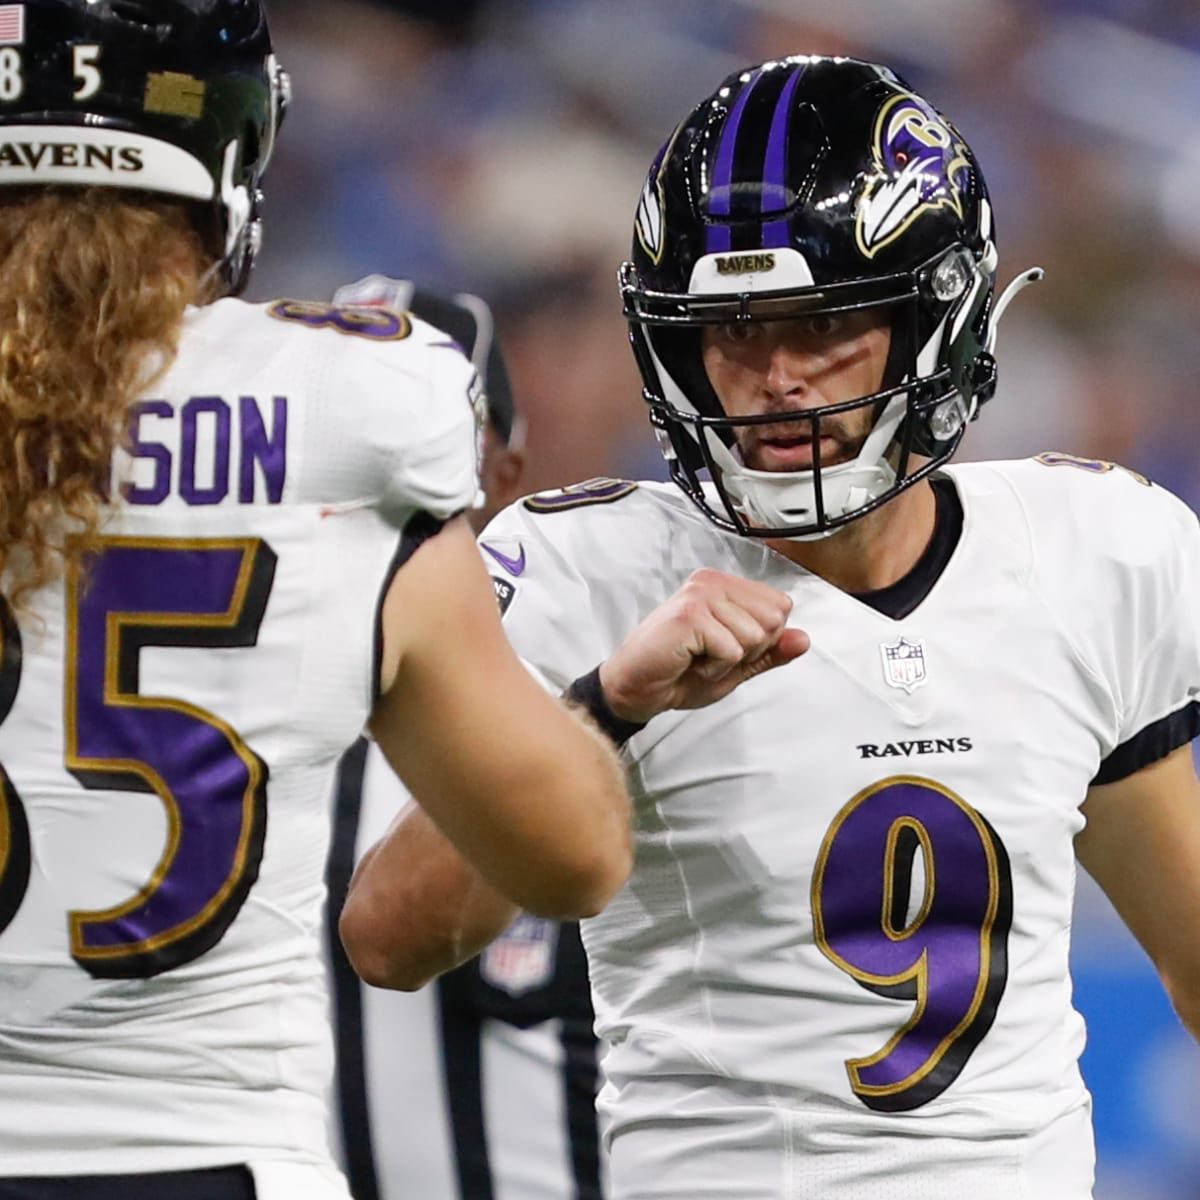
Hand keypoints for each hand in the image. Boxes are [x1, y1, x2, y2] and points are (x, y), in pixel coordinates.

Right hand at [598, 568, 809, 722]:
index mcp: (725, 585)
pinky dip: (714, 668)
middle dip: (749, 650)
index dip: (761, 640)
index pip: (781, 607)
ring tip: (696, 658)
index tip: (724, 647)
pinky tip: (688, 661)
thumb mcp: (736, 666)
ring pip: (755, 636)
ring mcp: (700, 595)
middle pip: (774, 620)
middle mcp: (713, 582)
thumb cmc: (677, 673)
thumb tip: (804, 639)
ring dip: (729, 661)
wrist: (635, 689)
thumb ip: (770, 652)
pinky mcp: (690, 614)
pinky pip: (733, 650)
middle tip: (709, 654)